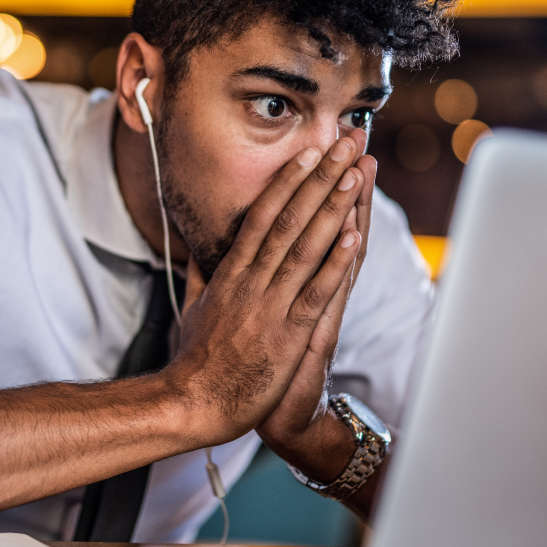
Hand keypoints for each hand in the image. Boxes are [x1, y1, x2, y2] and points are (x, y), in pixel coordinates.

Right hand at [169, 129, 370, 446]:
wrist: (194, 403)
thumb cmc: (195, 360)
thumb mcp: (191, 309)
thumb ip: (199, 276)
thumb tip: (195, 249)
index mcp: (231, 273)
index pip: (262, 215)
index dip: (288, 181)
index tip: (309, 153)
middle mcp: (251, 281)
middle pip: (289, 219)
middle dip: (320, 178)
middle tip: (344, 143)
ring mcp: (270, 305)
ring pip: (305, 246)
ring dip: (333, 207)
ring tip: (355, 174)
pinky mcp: (287, 334)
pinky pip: (316, 291)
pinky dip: (335, 261)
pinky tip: (353, 234)